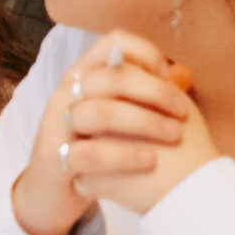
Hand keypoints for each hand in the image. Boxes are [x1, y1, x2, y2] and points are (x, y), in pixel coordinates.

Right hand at [10, 30, 198, 234]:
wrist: (51, 192)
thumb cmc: (92, 149)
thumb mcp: (114, 117)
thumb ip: (142, 95)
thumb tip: (180, 75)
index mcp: (81, 76)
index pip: (112, 43)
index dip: (146, 54)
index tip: (168, 77)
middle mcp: (65, 94)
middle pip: (112, 76)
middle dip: (156, 92)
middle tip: (183, 113)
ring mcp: (56, 125)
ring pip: (100, 112)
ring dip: (144, 122)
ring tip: (173, 136)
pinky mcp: (54, 159)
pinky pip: (90, 153)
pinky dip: (124, 155)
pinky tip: (150, 160)